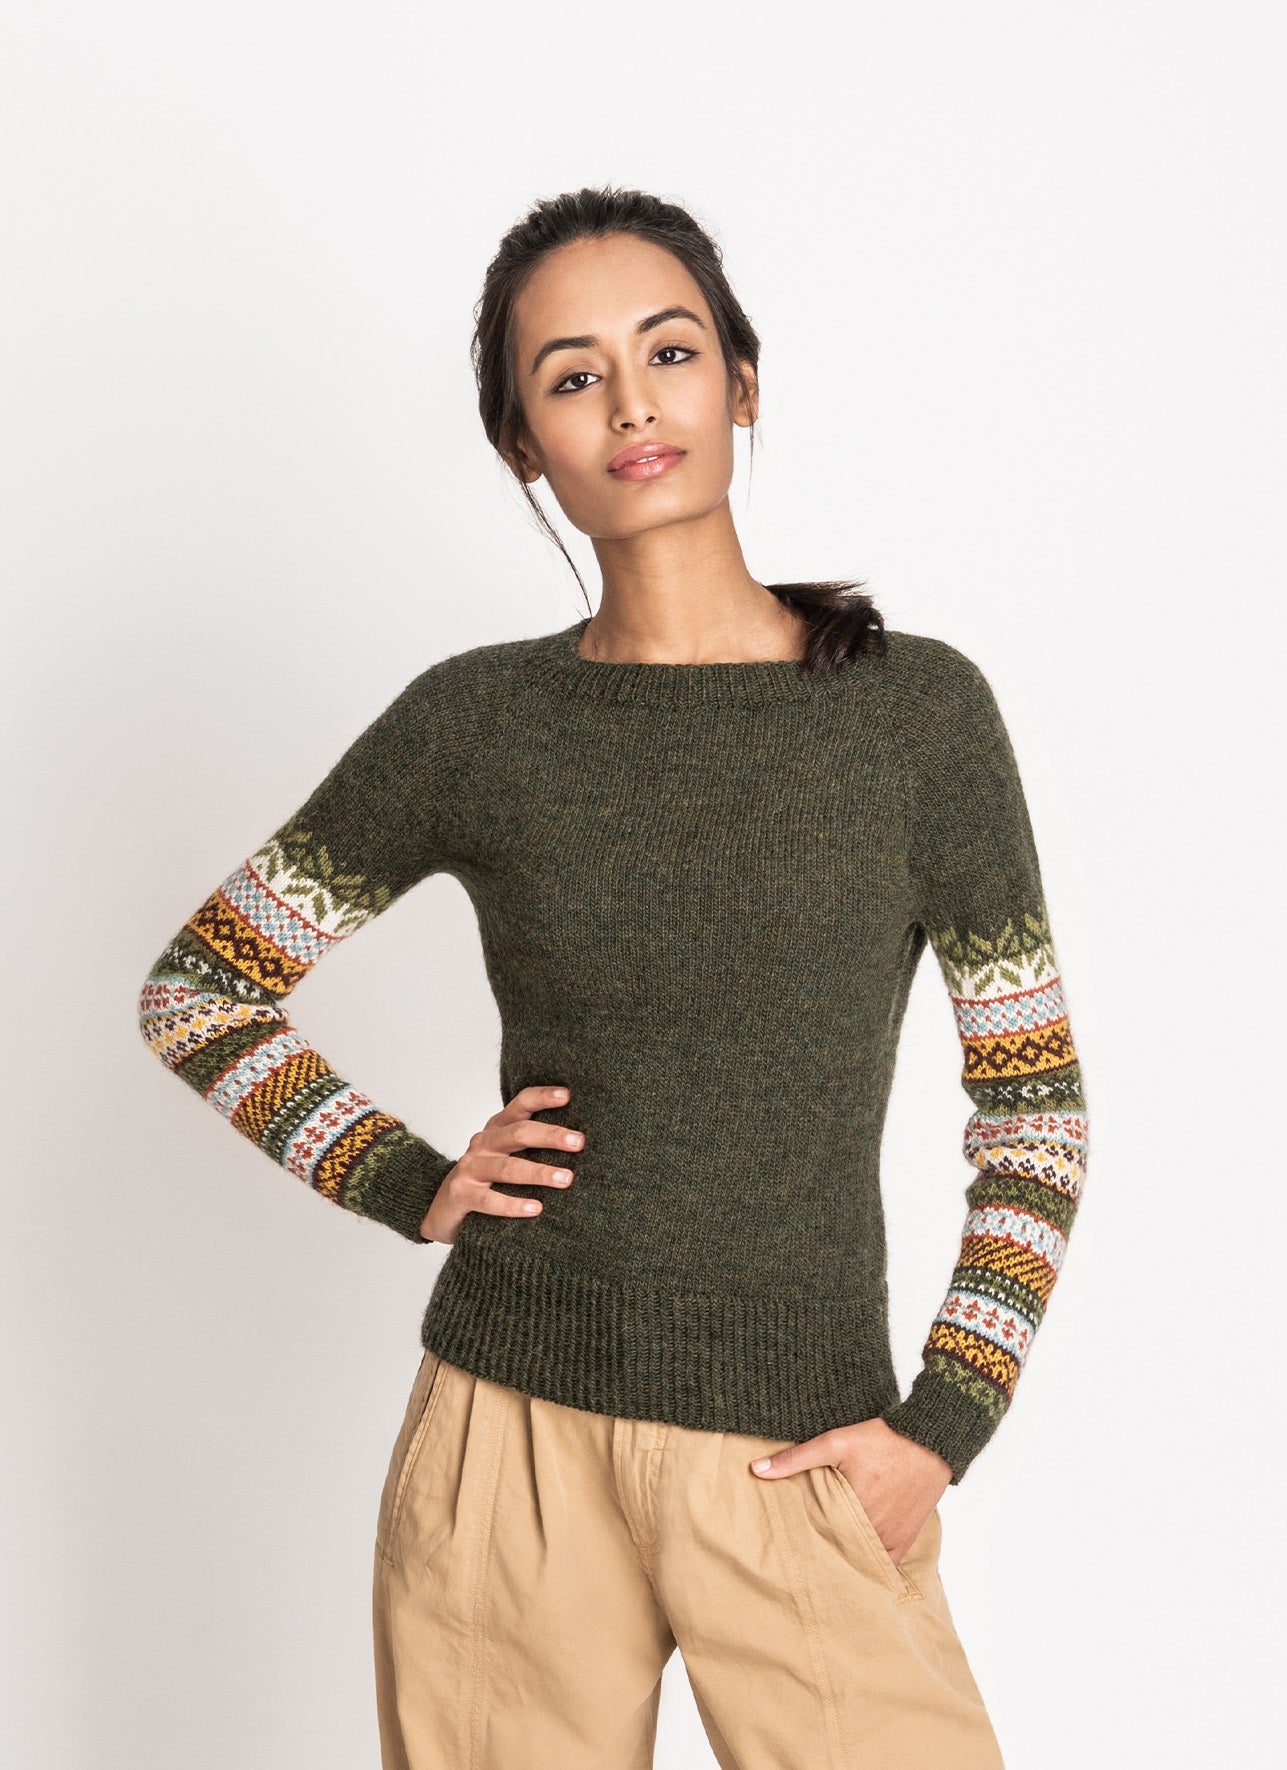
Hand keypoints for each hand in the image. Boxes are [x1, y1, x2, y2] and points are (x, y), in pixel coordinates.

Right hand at [419, 1084, 582, 1243]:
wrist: (441, 1208)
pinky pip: (489, 1200)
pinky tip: (536, 1208)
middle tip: (579, 1143)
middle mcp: (483, 1143)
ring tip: (566, 1179)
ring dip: (539, 1172)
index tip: (568, 1096)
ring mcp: (469, 1168)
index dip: (543, 1097)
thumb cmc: (486, 1179)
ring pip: (507, 1168)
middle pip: (519, 1133)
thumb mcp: (506, 1156)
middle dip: (551, 1136)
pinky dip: (513, 1204)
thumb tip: (582, 1142)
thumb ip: (533, 1146)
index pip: (521, 1104)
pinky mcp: (460, 1194)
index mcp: (498, 1128)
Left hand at [749, 1417, 951, 1563]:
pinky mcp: (905, 1541)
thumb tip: (756, 1470)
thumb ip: (796, 1458)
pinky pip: (883, 1564)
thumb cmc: (882, 1440)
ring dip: (844, 1558)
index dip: (802, 1544)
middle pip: (839, 1552)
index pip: (818, 1540)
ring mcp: (892, 1540)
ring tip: (823, 1558)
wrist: (930, 1440)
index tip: (787, 1548)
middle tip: (801, 1556)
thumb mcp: (836, 1442)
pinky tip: (852, 1559)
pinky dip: (869, 1562)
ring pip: (860, 1560)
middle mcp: (874, 1533)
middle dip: (821, 1553)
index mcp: (853, 1512)